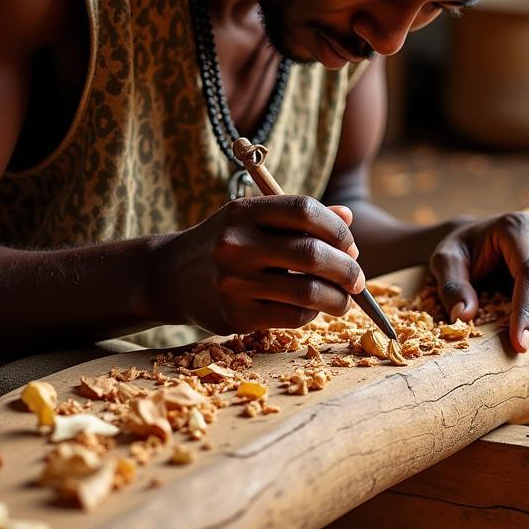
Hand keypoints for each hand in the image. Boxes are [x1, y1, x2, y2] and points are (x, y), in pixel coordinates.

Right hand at [157, 196, 365, 334]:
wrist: (170, 276)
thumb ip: (297, 218)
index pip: (304, 211)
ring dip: (338, 298)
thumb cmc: (225, 242)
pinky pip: (291, 317)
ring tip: (345, 298)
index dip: (337, 228)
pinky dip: (312, 314)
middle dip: (347, 268)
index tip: (350, 244)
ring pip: (307, 292)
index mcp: (243, 212)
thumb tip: (348, 220)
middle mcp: (236, 245)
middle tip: (357, 279)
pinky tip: (314, 308)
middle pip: (312, 254)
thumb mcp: (252, 219)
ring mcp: (234, 282)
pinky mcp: (235, 316)